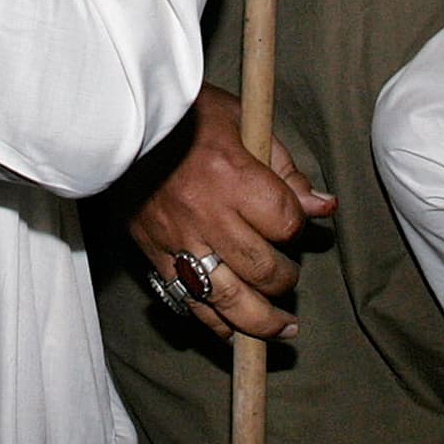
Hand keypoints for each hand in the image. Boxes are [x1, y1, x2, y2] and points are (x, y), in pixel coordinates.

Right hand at [127, 83, 334, 340]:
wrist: (120, 119)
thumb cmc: (186, 113)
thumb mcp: (242, 120)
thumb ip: (284, 168)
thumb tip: (323, 207)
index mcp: (232, 174)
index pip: (285, 221)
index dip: (298, 226)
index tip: (294, 222)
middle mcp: (207, 214)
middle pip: (263, 268)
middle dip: (285, 279)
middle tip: (289, 276)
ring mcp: (178, 239)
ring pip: (229, 299)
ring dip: (262, 321)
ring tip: (282, 328)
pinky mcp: (154, 253)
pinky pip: (189, 301)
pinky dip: (215, 322)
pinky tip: (234, 330)